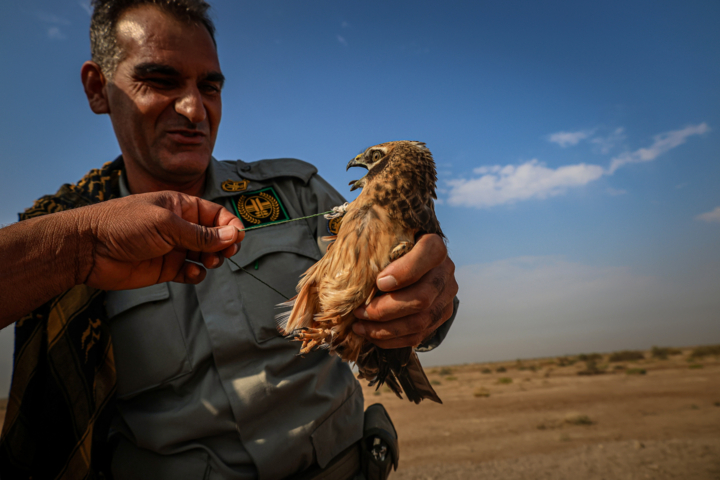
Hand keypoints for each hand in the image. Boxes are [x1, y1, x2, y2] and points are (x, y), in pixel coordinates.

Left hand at [78, 191, 243, 289]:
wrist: (88, 249)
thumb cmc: (122, 225)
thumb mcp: (166, 224)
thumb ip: (200, 234)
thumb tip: (233, 235)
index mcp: (180, 206)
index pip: (215, 215)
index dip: (229, 226)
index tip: (238, 238)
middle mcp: (179, 226)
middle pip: (214, 236)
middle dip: (224, 245)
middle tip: (226, 253)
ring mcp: (172, 248)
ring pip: (204, 255)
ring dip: (212, 259)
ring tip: (208, 262)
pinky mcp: (165, 268)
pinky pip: (190, 272)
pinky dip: (196, 275)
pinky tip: (192, 273)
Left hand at [351, 234, 457, 348]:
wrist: (408, 262)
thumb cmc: (387, 248)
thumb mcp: (380, 239)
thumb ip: (369, 246)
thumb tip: (343, 266)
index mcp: (434, 245)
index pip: (429, 254)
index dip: (406, 271)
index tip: (379, 282)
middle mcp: (445, 270)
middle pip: (422, 297)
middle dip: (385, 310)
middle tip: (359, 312)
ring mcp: (446, 296)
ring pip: (420, 321)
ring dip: (385, 329)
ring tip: (359, 326)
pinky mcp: (441, 315)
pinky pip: (418, 335)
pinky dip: (391, 339)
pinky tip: (371, 335)